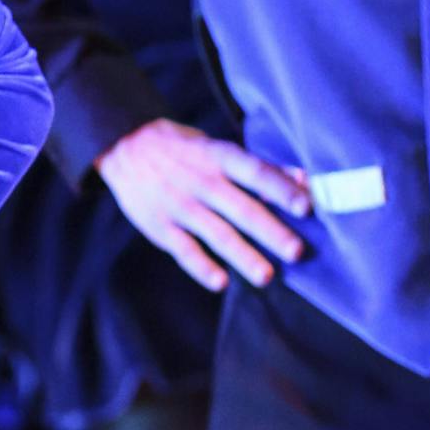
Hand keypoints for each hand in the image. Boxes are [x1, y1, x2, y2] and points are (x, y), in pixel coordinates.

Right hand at [95, 117, 309, 291]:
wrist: (124, 147)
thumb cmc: (185, 150)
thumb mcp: (217, 148)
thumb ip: (260, 168)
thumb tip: (304, 180)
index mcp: (217, 157)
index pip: (254, 171)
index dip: (280, 188)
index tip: (306, 206)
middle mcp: (199, 180)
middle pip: (240, 207)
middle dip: (269, 230)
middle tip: (296, 251)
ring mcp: (178, 204)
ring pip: (215, 232)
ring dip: (242, 255)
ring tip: (266, 276)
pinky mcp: (159, 225)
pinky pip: (182, 249)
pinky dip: (200, 266)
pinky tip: (220, 282)